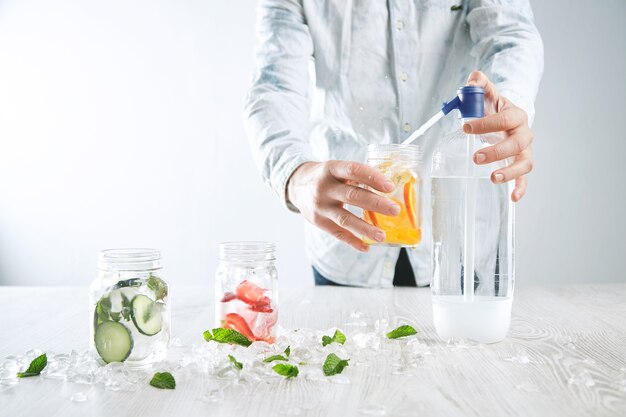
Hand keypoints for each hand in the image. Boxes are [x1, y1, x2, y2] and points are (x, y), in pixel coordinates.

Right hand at [287, 161, 400, 251]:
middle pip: (352, 196)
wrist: (296, 186)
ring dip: (365, 228)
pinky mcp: (318, 222)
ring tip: (382, 236)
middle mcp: (324, 187)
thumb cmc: (327, 177)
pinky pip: (338, 234)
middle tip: (395, 210)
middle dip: (376, 204)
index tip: (390, 186)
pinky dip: (353, 241)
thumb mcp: (336, 169)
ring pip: (345, 219)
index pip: (353, 170)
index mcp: (331, 169)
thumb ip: (357, 176)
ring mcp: (320, 206)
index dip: (372, 177)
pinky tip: (366, 246)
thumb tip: (391, 189)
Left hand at [464, 71, 533, 201]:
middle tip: (475, 157)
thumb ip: (478, 83)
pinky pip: (525, 178)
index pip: (504, 119)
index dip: (486, 123)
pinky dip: (521, 188)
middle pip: (517, 144)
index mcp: (515, 115)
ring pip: (525, 162)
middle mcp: (524, 134)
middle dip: (497, 151)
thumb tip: (472, 81)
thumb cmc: (492, 108)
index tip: (466, 127)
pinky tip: (513, 197)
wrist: (504, 118)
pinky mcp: (520, 165)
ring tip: (493, 178)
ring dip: (510, 172)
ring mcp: (524, 151)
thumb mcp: (485, 94)